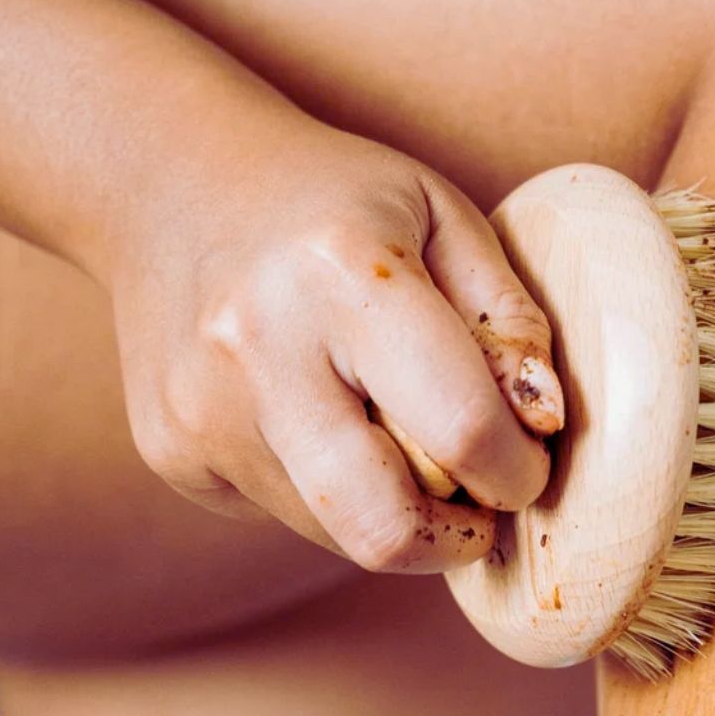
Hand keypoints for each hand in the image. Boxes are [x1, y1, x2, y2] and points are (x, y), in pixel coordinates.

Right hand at [106, 122, 562, 571]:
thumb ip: (513, 318)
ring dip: (394, 510)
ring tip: (398, 433)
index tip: (529, 463)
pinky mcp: (170, 452)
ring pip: (337, 532)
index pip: (461, 427)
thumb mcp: (444, 216)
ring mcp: (200, 411)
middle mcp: (257, 350)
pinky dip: (330, 489)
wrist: (167, 177)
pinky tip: (320, 412)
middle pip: (383, 525)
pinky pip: (286, 513)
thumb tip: (546, 424)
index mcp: (344, 274)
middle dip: (454, 538)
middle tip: (479, 502)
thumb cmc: (334, 197)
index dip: (518, 471)